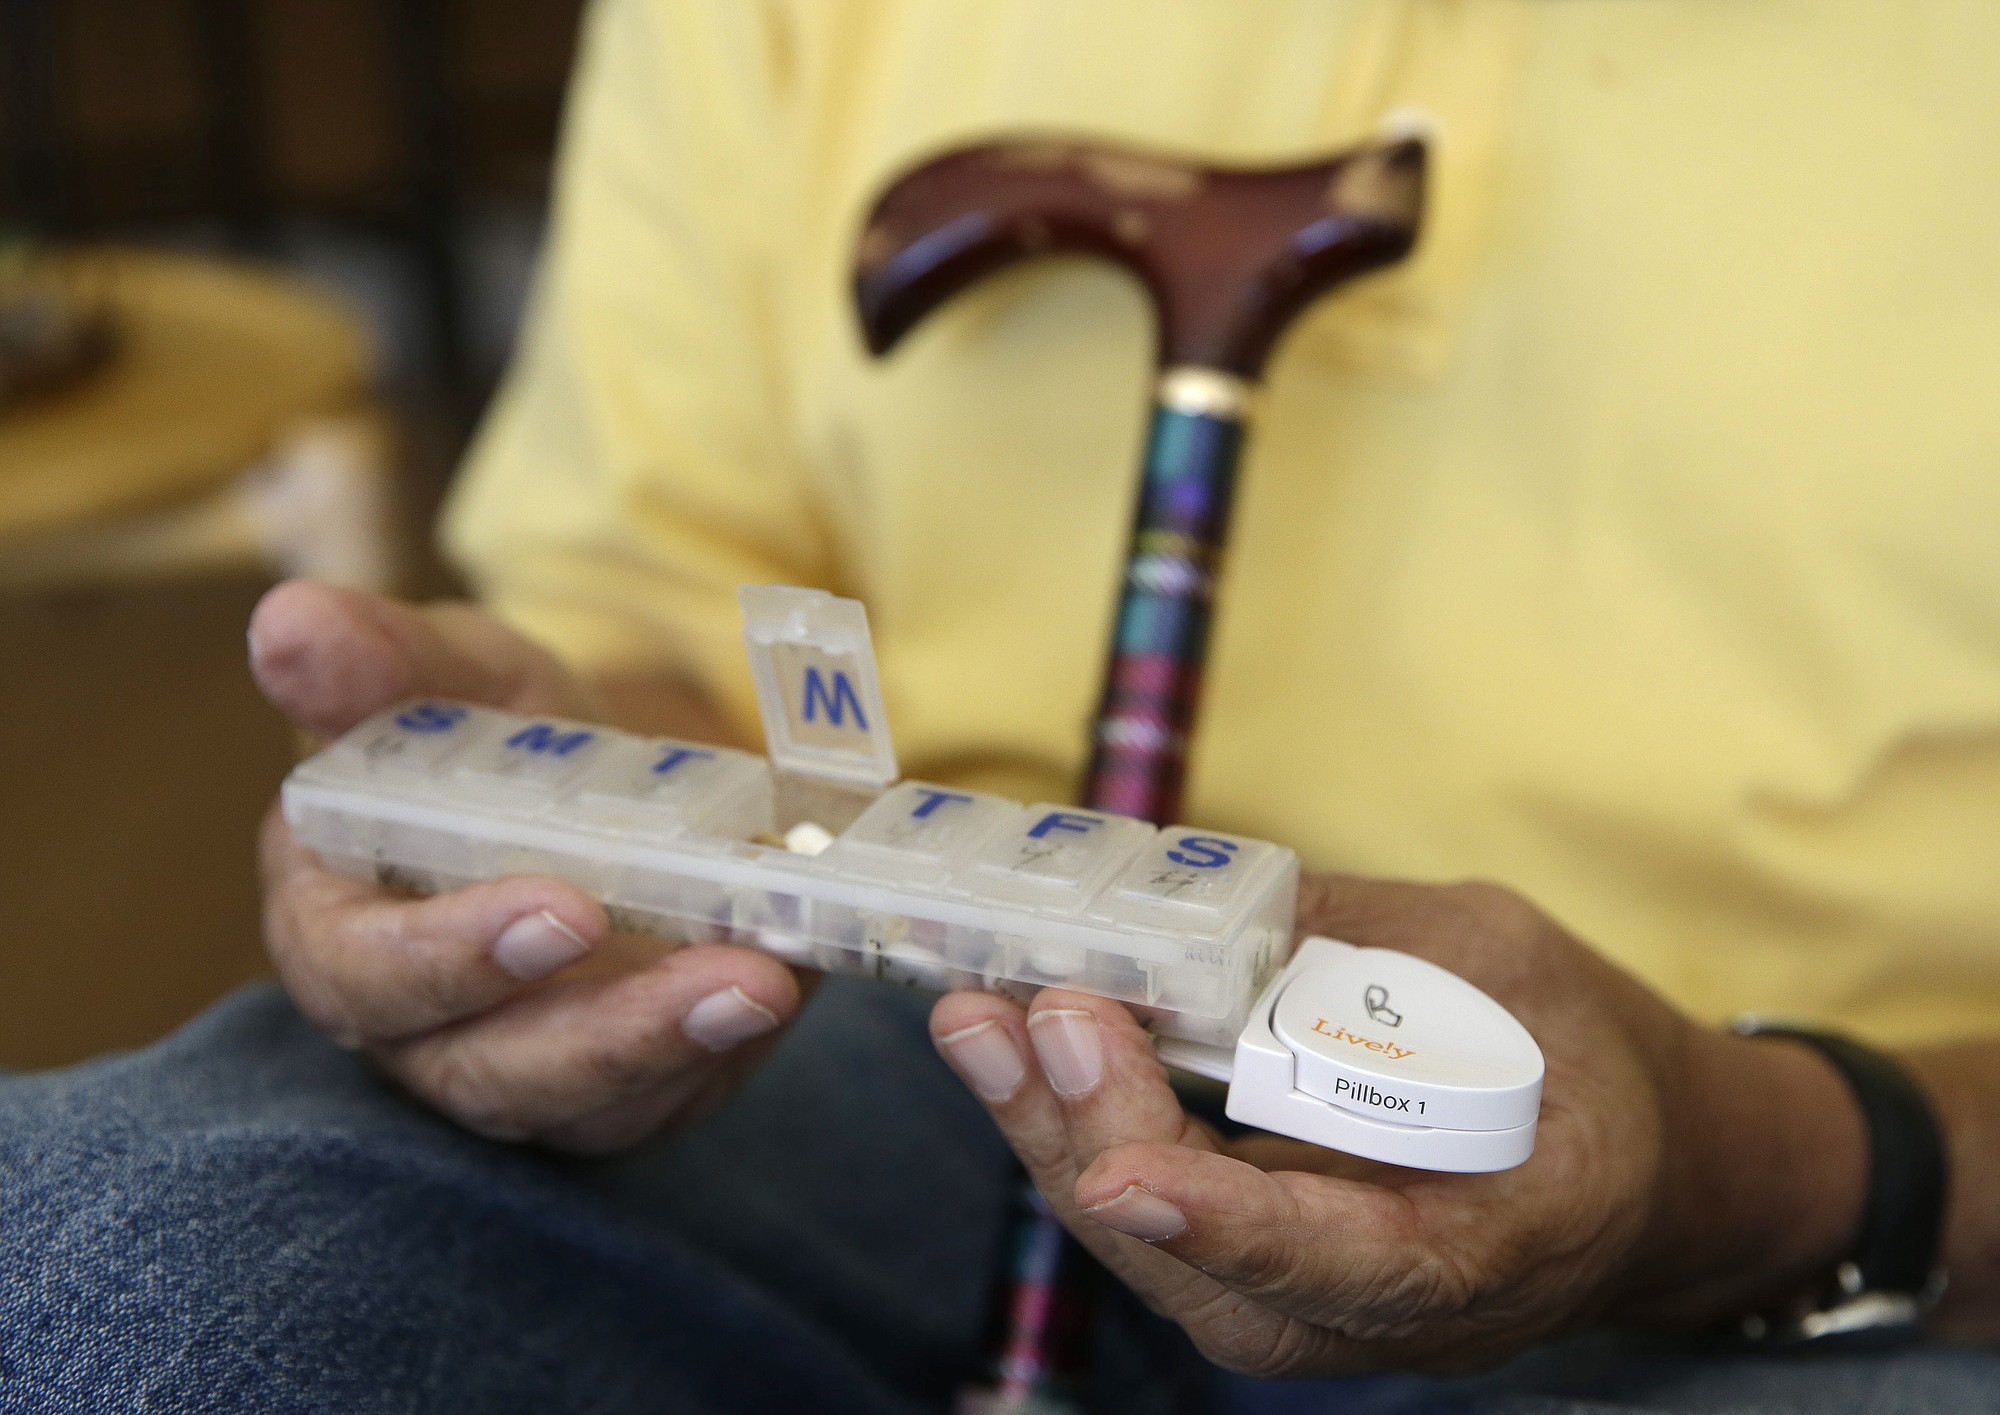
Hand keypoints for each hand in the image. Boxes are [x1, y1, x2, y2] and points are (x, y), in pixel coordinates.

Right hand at [252, 580, 808, 1152]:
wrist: (591, 785)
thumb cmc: (486, 734)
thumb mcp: (450, 676)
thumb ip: (379, 660)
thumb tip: (290, 623)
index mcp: (339, 921)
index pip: (363, 972)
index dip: (454, 955)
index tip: (566, 908)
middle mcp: (419, 1027)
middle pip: (489, 1070)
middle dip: (605, 1033)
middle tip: (722, 972)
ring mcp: (520, 1071)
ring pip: (585, 1104)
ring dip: (682, 1050)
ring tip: (773, 983)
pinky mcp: (609, 1094)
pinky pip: (661, 1104)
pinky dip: (725, 1054)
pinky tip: (787, 986)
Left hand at [930, 873, 1867, 1375]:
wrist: (1638, 1168)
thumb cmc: (1586, 1058)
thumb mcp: (1507, 959)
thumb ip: (1364, 938)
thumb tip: (1203, 893)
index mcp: (1493, 1246)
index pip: (1348, 1265)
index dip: (1228, 1228)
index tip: (1121, 1175)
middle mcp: (1388, 1310)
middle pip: (1213, 1275)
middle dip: (1095, 1145)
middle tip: (1020, 1021)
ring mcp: (1318, 1303)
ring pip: (1163, 1257)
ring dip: (1059, 1138)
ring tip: (981, 1024)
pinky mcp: (1266, 1267)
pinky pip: (1161, 1219)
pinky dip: (1081, 1133)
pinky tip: (1020, 1047)